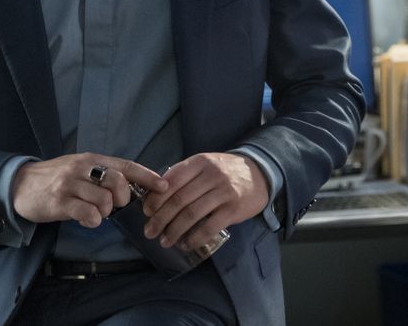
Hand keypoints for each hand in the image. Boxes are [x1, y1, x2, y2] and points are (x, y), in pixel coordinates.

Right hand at [12, 153, 166, 227]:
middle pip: (118, 182)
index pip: (126, 165)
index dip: (147, 176)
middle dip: (123, 199)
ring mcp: (70, 184)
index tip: (164, 186)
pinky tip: (86, 220)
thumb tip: (132, 188)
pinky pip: (86, 213)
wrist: (19, 184)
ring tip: (95, 213)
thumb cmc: (55, 179)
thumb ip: (103, 176)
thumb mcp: (81, 170)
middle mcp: (83, 168)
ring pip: (104, 200)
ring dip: (105, 212)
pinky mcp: (59, 201)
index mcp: (92, 160)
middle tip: (114, 206)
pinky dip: (92, 221)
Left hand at [141, 152, 269, 250]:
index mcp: (200, 162)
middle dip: (160, 219)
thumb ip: (184, 175)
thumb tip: (155, 196)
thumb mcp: (205, 165)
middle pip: (179, 200)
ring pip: (191, 215)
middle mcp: (211, 175)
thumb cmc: (226, 172)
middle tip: (149, 232)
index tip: (147, 212)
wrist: (260, 175)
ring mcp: (224, 192)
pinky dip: (194, 239)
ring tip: (165, 241)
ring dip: (174, 231)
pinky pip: (209, 227)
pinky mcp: (233, 209)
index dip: (156, 198)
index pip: (171, 181)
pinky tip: (186, 244)